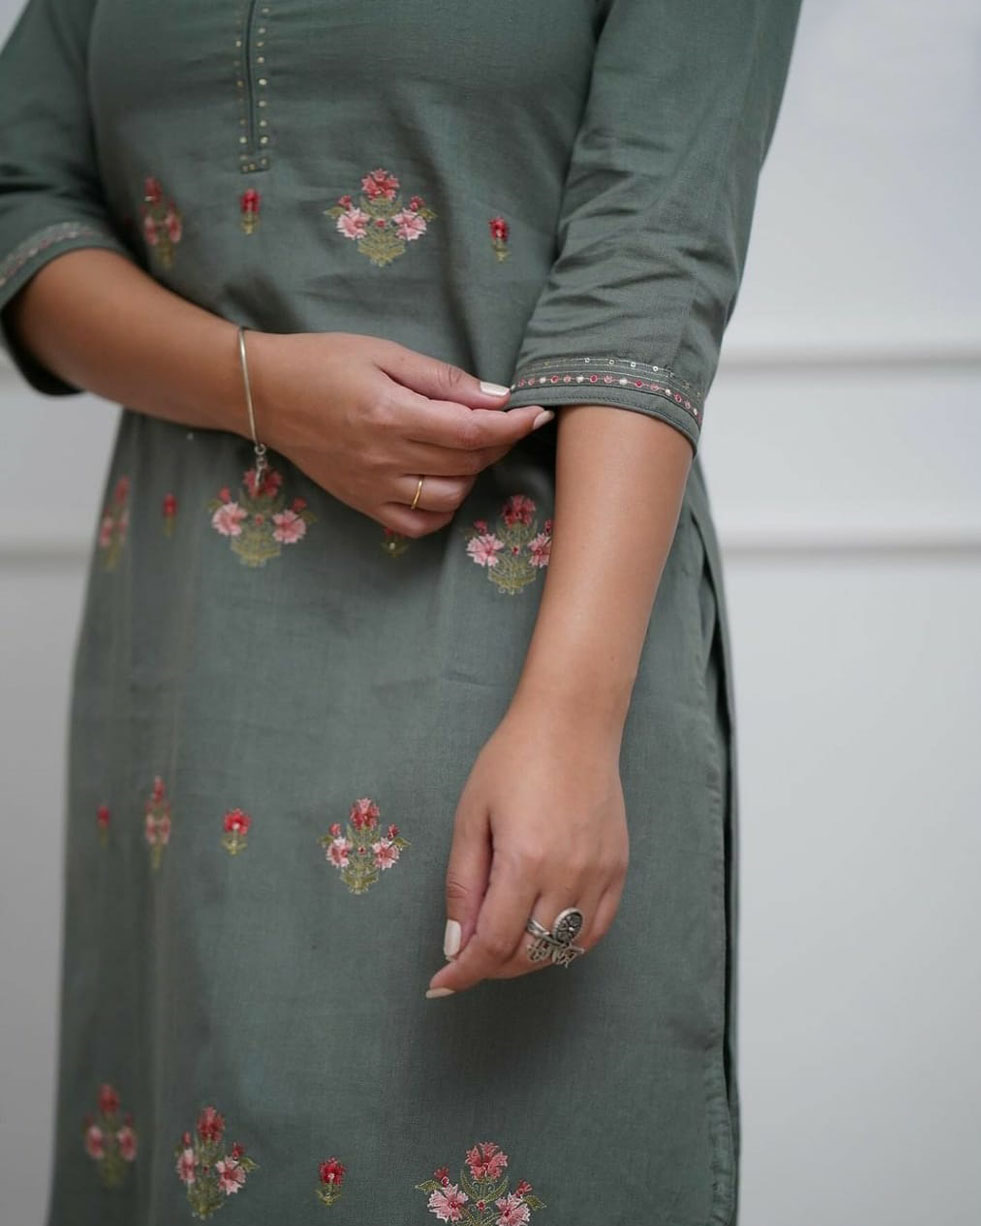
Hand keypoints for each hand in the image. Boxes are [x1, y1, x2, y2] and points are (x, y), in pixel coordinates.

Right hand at [245, 330, 551, 536]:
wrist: (265, 394)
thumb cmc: (324, 363)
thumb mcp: (384, 354)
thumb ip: (442, 379)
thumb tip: (496, 397)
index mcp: (391, 414)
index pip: (471, 432)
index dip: (512, 426)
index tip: (537, 413)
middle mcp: (384, 458)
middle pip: (467, 463)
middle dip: (498, 442)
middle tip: (504, 421)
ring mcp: (373, 488)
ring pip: (450, 497)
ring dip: (473, 473)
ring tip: (468, 446)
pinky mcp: (363, 504)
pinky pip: (418, 524)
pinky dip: (443, 508)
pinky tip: (444, 481)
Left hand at [425, 699, 628, 996]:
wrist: (572, 723)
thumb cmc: (514, 759)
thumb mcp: (471, 816)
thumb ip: (463, 884)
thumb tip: (457, 944)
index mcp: (525, 861)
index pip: (492, 944)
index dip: (463, 972)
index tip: (441, 985)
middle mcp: (568, 875)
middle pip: (528, 954)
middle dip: (490, 966)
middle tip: (465, 957)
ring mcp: (599, 874)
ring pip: (562, 949)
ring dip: (526, 958)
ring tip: (500, 943)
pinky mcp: (618, 869)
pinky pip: (595, 930)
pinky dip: (567, 944)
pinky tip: (543, 934)